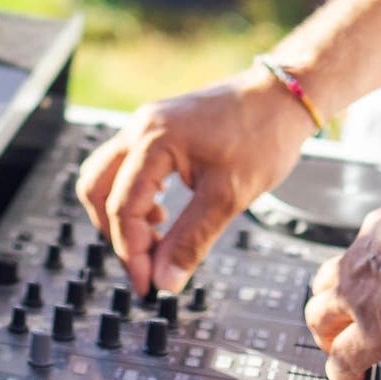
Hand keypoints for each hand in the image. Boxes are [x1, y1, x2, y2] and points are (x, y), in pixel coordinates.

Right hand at [77, 72, 316, 296]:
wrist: (284, 95)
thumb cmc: (263, 134)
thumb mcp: (229, 195)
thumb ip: (191, 240)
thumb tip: (165, 281)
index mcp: (153, 140)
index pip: (121, 206)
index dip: (132, 252)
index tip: (148, 285)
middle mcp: (141, 127)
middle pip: (96, 187)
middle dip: (115, 232)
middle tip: (144, 264)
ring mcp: (147, 124)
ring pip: (107, 175)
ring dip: (122, 213)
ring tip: (157, 239)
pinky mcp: (159, 129)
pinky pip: (128, 166)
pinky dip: (135, 196)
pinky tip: (163, 213)